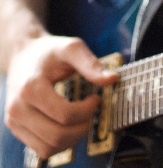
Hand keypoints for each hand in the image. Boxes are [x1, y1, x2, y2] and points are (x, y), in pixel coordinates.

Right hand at [4, 35, 117, 159]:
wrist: (23, 55)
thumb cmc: (49, 51)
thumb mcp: (72, 48)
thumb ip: (91, 64)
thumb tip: (113, 79)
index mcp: (31, 88)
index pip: (64, 114)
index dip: (87, 110)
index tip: (96, 98)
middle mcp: (18, 108)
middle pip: (57, 135)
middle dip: (83, 126)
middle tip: (92, 109)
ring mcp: (15, 121)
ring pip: (49, 147)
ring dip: (74, 137)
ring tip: (82, 118)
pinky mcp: (17, 129)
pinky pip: (42, 149)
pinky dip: (61, 143)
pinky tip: (70, 124)